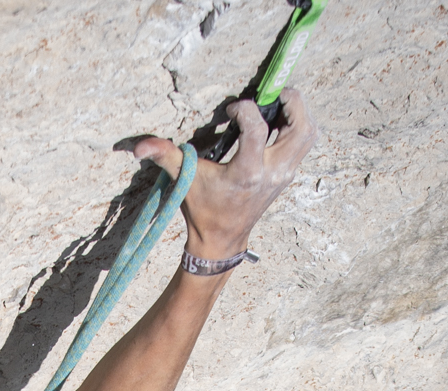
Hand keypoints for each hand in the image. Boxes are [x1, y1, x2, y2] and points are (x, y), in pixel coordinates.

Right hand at [133, 88, 316, 260]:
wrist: (221, 240)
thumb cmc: (203, 209)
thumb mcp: (183, 181)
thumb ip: (164, 156)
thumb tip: (138, 147)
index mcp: (247, 174)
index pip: (257, 129)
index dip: (245, 109)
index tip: (231, 109)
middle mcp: (271, 173)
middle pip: (300, 127)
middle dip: (290, 102)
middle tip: (271, 93)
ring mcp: (284, 174)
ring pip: (309, 132)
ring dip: (298, 112)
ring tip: (277, 104)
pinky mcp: (288, 173)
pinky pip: (304, 141)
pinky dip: (297, 125)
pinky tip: (278, 120)